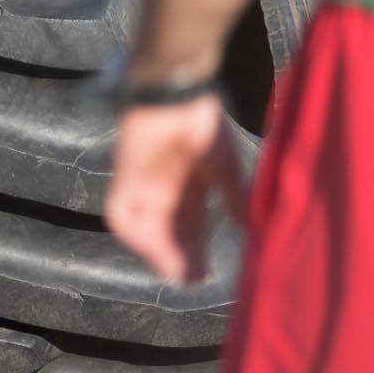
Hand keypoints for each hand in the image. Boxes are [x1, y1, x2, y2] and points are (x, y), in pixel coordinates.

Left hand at [102, 94, 243, 284]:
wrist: (178, 93)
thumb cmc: (203, 123)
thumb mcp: (225, 169)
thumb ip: (234, 200)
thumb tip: (252, 230)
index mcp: (186, 185)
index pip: (189, 226)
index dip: (196, 250)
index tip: (207, 273)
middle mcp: (161, 188)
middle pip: (167, 232)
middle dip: (179, 257)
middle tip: (195, 279)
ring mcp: (141, 183)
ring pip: (143, 228)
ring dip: (158, 251)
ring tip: (178, 271)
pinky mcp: (123, 176)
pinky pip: (120, 213)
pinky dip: (135, 234)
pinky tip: (155, 249)